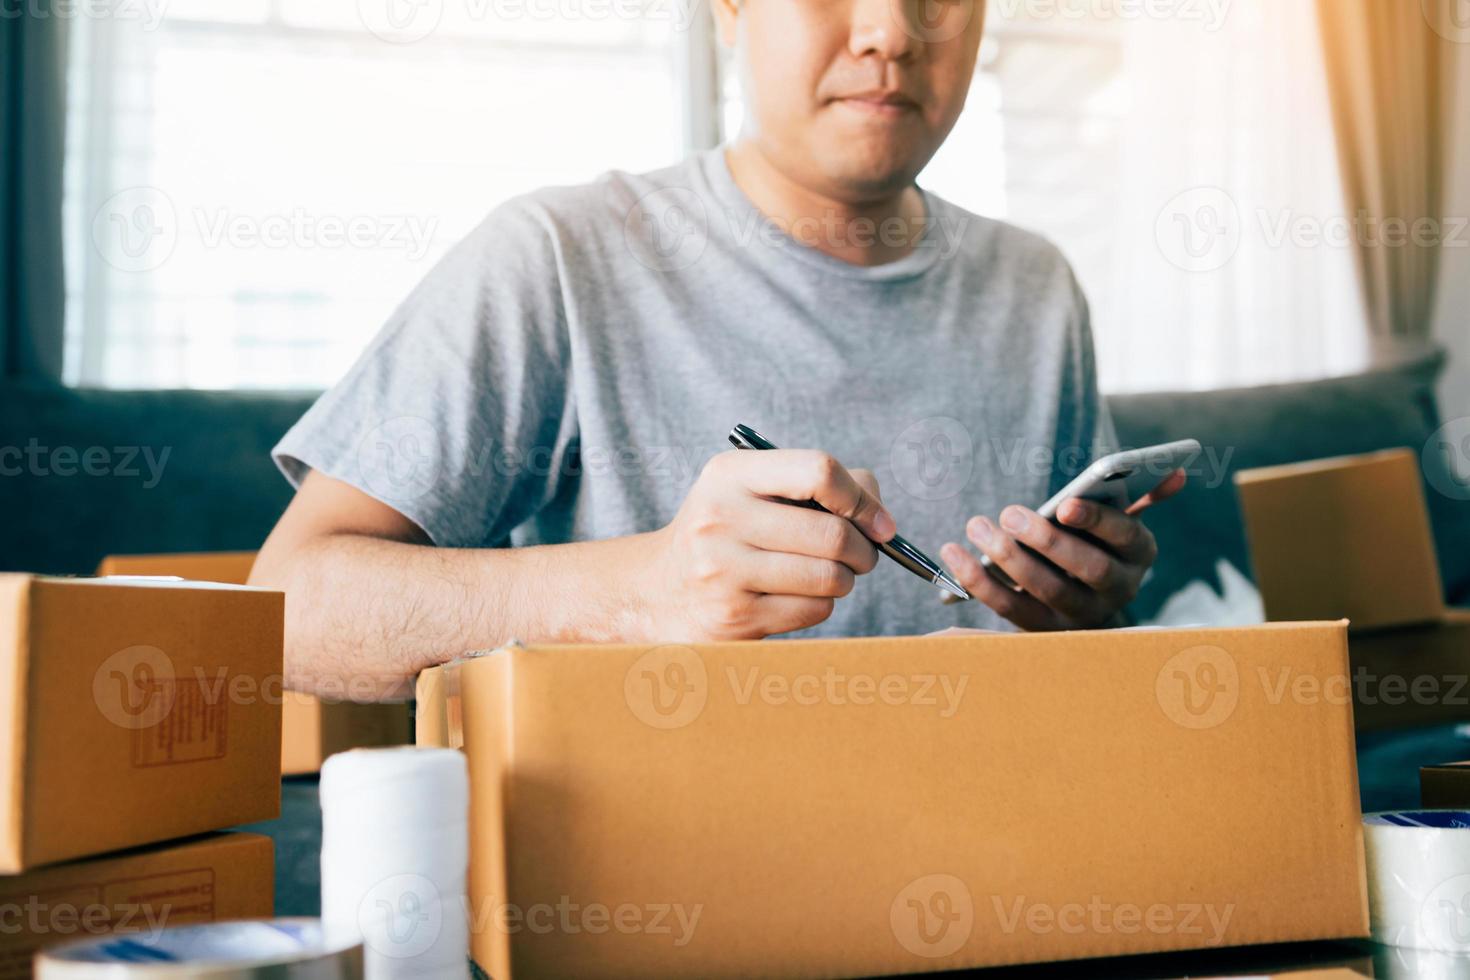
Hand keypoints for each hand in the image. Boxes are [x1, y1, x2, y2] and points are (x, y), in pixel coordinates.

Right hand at [639, 449, 893, 640]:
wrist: (657, 591)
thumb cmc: (726, 533)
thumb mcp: (752, 490)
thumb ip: (818, 485)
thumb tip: (879, 515)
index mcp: (729, 475)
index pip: (818, 470)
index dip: (861, 498)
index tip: (878, 521)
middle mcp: (720, 518)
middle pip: (833, 533)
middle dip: (864, 550)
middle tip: (861, 556)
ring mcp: (724, 571)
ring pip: (829, 577)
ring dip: (844, 580)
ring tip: (825, 574)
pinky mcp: (735, 617)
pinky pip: (813, 610)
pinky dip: (820, 604)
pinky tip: (795, 596)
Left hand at [940, 470, 1186, 630]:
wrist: (1086, 605)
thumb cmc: (1096, 544)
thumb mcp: (1120, 524)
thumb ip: (1142, 495)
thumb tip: (1175, 473)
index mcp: (1139, 555)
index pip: (1125, 537)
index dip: (1097, 521)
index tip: (1066, 504)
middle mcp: (1116, 591)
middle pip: (1085, 569)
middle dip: (1045, 541)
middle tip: (1008, 513)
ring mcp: (1080, 617)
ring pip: (1046, 591)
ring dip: (1007, 558)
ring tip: (976, 526)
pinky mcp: (1042, 632)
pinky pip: (1008, 609)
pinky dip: (978, 581)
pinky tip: (954, 553)